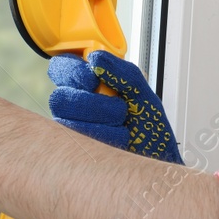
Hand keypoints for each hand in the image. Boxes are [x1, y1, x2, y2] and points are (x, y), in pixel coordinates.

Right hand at [46, 50, 181, 163]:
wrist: (158, 160)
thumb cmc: (150, 128)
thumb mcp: (142, 93)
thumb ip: (122, 72)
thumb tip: (95, 58)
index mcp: (88, 86)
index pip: (62, 68)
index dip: (71, 70)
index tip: (91, 78)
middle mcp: (75, 106)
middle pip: (60, 96)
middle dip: (93, 102)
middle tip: (119, 107)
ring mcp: (73, 130)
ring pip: (67, 118)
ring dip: (102, 118)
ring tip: (122, 124)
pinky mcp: (76, 151)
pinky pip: (79, 138)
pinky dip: (106, 136)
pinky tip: (119, 138)